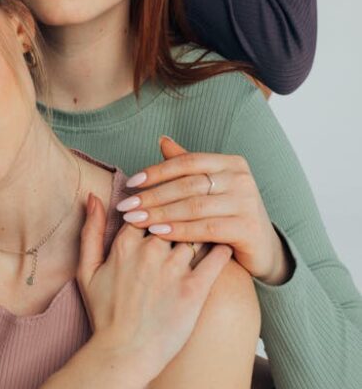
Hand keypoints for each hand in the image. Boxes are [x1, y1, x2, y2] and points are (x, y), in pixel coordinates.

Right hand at [77, 192, 231, 380]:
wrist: (123, 355)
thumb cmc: (105, 314)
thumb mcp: (88, 270)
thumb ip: (90, 231)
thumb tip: (93, 196)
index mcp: (125, 244)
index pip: (147, 209)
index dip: (154, 210)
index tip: (162, 213)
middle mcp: (151, 251)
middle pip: (172, 219)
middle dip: (178, 218)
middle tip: (190, 215)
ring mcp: (173, 270)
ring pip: (195, 234)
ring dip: (201, 231)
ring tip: (211, 229)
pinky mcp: (195, 290)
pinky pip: (216, 259)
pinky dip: (223, 249)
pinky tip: (226, 243)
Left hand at [117, 137, 292, 284]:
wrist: (262, 248)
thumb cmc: (229, 213)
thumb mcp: (210, 186)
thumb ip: (188, 165)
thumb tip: (162, 140)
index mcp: (230, 162)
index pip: (186, 162)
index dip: (156, 171)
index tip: (131, 183)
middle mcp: (241, 178)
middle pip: (187, 184)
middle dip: (152, 196)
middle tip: (126, 206)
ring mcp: (247, 202)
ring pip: (194, 206)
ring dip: (160, 213)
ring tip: (136, 220)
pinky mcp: (248, 228)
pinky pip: (206, 228)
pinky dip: (179, 230)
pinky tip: (157, 233)